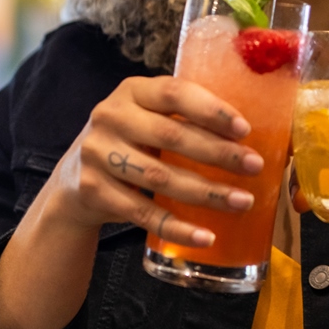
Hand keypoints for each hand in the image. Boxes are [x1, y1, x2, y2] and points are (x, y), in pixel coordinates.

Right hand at [42, 75, 261, 243]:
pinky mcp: (93, 191)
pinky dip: (177, 227)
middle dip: (218, 153)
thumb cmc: (130, 143)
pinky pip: (143, 213)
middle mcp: (110, 117)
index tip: (245, 130)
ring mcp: (97, 154)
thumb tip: (246, 138)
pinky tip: (205, 236)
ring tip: (242, 202)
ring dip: (206, 192)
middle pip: (171, 135)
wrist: (74, 181)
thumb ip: (183, 118)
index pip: (174, 93)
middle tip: (254, 167)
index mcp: (131, 91)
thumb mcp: (147, 117)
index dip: (211, 110)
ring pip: (160, 177)